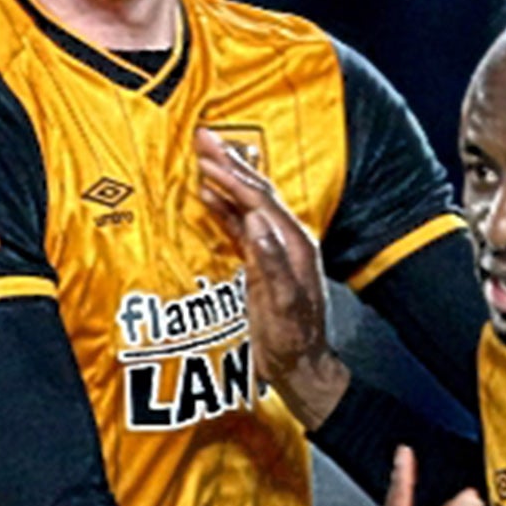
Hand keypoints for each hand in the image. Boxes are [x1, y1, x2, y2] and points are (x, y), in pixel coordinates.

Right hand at [195, 128, 347, 428]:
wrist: (302, 369)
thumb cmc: (292, 343)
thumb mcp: (283, 306)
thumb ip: (271, 263)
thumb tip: (254, 222)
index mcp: (293, 245)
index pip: (259, 201)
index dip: (233, 177)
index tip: (207, 156)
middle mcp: (286, 240)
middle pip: (255, 192)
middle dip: (229, 162)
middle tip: (202, 136)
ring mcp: (274, 250)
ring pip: (248, 203)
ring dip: (225, 177)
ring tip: (202, 154)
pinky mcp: (262, 263)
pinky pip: (240, 224)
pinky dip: (223, 205)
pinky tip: (207, 195)